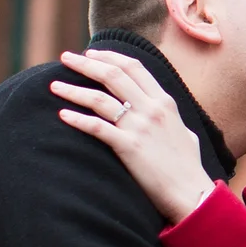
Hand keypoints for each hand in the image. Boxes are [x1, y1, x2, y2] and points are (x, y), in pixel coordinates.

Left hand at [53, 51, 216, 222]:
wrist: (191, 193)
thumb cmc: (188, 168)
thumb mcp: (185, 133)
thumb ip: (172, 119)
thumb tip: (166, 114)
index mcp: (165, 102)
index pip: (134, 67)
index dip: (110, 57)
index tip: (90, 53)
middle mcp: (152, 109)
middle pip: (113, 75)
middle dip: (85, 64)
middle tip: (65, 58)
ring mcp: (140, 127)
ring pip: (100, 99)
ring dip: (74, 90)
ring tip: (54, 86)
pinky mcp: (129, 147)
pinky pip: (97, 128)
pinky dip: (78, 119)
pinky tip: (63, 115)